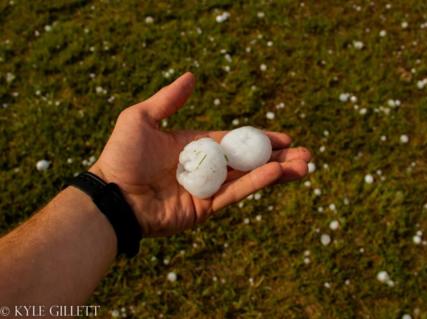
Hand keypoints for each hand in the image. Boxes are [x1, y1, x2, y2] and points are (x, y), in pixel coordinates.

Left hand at [90, 73, 310, 236]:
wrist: (112, 196)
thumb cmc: (122, 156)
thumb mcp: (141, 118)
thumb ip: (168, 100)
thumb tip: (191, 76)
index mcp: (196, 146)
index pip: (235, 141)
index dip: (259, 139)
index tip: (284, 137)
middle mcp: (206, 168)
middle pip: (248, 161)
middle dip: (277, 157)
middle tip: (306, 154)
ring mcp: (207, 189)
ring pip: (248, 178)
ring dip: (276, 172)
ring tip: (304, 167)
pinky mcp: (205, 209)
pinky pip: (235, 193)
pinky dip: (256, 183)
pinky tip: (276, 172)